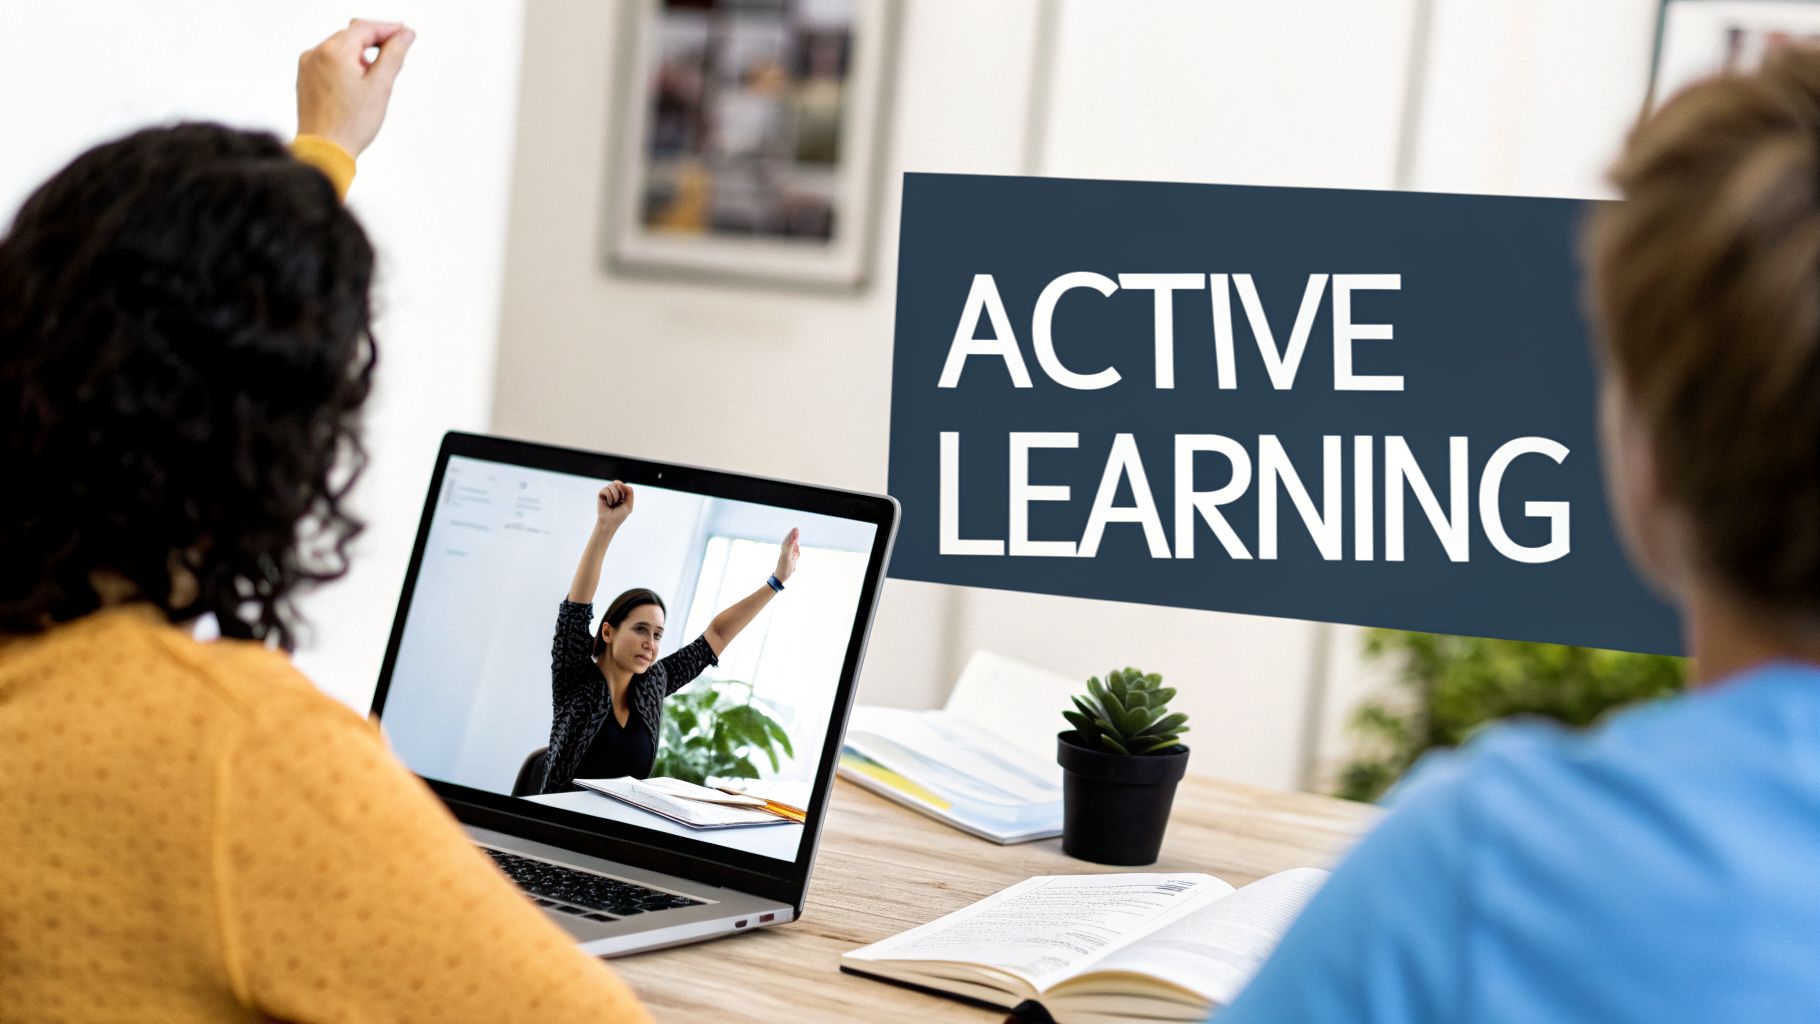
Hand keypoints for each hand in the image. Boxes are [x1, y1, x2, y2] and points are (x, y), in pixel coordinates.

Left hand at [296, 19, 415, 156]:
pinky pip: (329, 62)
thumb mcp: (380, 86)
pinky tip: (357, 84)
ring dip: (360, 54)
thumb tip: (405, 35)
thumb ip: (394, 54)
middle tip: (396, 52)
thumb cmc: (350, 124)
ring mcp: (308, 66)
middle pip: (351, 36)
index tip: (406, 34)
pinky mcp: (306, 79)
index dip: (388, 29)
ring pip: (340, 49)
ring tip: (375, 77)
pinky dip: (346, 65)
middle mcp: (316, 53)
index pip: (365, 28)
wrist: (324, 150)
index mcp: (333, 52)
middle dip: (375, 41)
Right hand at [596, 481, 633, 529]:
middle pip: (617, 483)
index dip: (624, 488)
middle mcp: (614, 493)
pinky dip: (609, 496)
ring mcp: (607, 493)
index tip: (623, 497)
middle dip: (619, 491)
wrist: (609, 523)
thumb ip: (630, 493)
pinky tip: (608, 503)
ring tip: (613, 503)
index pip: (623, 485)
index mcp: (621, 495)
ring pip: (611, 485)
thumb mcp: (628, 505)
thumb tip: (623, 484)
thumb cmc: (619, 516)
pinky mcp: (601, 495)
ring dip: (615, 495)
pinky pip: (605, 489)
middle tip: (618, 500)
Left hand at [774, 528, 800, 583]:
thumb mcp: (787, 555)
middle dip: (793, 536)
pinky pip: (794, 554)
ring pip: (792, 547)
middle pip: (790, 542)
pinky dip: (796, 550)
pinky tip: (797, 548)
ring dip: (794, 542)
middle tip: (796, 529)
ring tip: (796, 536)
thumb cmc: (783, 567)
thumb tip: (793, 537)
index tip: (796, 528)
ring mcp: (788, 556)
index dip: (792, 534)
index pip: (789, 540)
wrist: (780, 577)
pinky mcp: (791, 561)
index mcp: (785, 550)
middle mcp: (786, 552)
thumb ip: (790, 546)